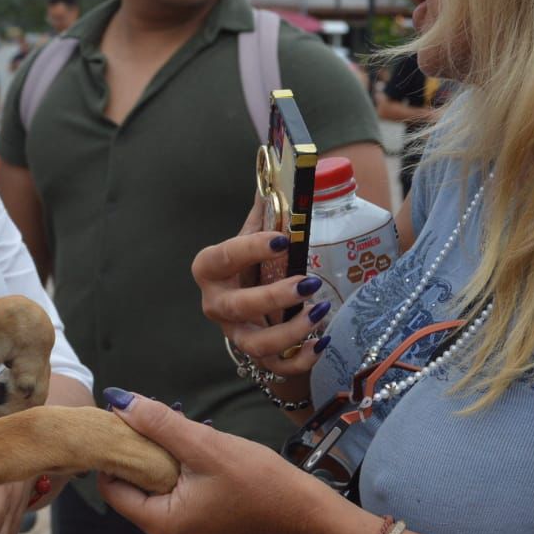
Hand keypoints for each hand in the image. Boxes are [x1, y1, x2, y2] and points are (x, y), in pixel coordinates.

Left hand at [98, 394, 317, 533]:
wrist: (300, 506)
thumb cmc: (256, 479)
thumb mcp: (203, 444)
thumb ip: (158, 422)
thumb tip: (118, 400)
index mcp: (160, 523)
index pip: (111, 487)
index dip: (114, 452)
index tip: (122, 422)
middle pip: (129, 487)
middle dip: (137, 450)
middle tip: (151, 417)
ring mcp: (180, 530)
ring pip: (150, 486)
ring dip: (156, 455)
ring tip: (172, 426)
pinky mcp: (194, 522)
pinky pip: (168, 491)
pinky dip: (171, 466)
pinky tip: (188, 443)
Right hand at [193, 199, 329, 377]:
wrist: (249, 304)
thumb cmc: (251, 263)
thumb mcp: (253, 234)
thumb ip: (264, 209)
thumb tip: (276, 166)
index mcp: (210, 269)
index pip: (223, 258)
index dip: (250, 249)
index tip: (283, 239)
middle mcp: (216, 304)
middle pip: (238, 306)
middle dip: (274, 297)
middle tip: (309, 283)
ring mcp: (234, 334)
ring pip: (255, 344)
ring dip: (290, 331)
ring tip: (320, 311)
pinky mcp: (255, 356)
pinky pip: (276, 367)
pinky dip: (301, 360)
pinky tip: (323, 341)